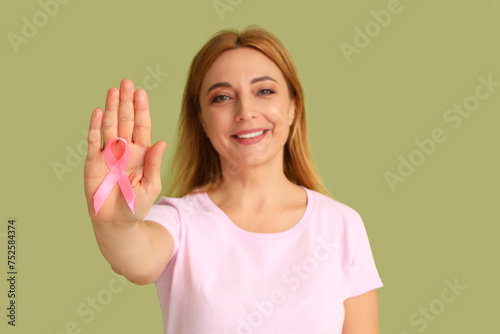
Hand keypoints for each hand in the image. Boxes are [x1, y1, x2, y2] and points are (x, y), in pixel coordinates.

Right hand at [84, 79, 166, 223]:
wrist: (117, 221)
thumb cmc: (137, 204)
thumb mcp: (151, 186)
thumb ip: (154, 164)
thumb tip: (161, 142)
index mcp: (142, 152)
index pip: (141, 126)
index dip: (141, 109)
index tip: (141, 92)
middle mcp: (125, 149)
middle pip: (125, 120)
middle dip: (125, 102)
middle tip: (126, 82)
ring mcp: (108, 154)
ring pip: (109, 126)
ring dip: (110, 109)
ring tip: (113, 91)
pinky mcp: (93, 163)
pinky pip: (94, 142)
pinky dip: (95, 127)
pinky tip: (98, 112)